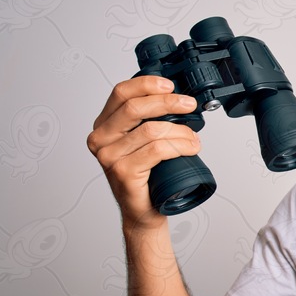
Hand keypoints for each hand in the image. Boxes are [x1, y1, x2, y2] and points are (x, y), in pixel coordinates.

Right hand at [86, 76, 200, 231]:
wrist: (144, 211)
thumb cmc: (146, 175)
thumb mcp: (143, 141)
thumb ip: (147, 119)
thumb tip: (177, 98)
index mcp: (104, 126)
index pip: (121, 93)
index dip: (146, 84)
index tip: (170, 85)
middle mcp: (100, 139)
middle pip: (134, 107)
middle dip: (168, 102)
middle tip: (189, 104)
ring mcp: (109, 156)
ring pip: (151, 130)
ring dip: (180, 131)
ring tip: (194, 138)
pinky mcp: (123, 171)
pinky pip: (157, 150)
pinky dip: (179, 146)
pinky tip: (190, 148)